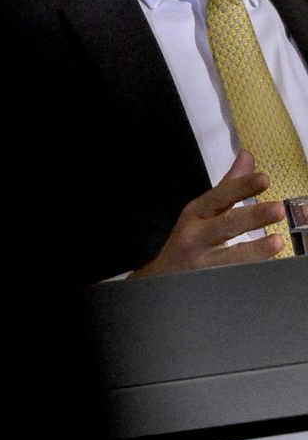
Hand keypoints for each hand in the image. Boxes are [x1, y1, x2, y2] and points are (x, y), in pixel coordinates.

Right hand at [129, 149, 285, 277]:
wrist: (163, 278)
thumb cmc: (189, 239)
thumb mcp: (203, 210)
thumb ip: (229, 186)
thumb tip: (247, 157)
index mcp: (196, 213)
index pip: (219, 197)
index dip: (241, 188)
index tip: (264, 179)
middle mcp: (197, 235)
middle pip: (224, 224)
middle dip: (251, 217)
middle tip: (277, 209)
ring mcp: (203, 261)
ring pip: (230, 255)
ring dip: (255, 250)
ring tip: (278, 242)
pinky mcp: (209, 282)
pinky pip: (232, 277)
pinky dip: (248, 273)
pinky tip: (266, 270)